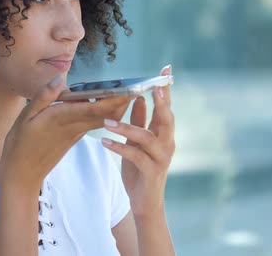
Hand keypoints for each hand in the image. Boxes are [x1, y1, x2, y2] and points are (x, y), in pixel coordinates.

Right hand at [0, 74, 129, 190]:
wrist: (23, 173)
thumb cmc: (20, 143)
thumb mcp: (25, 116)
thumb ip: (44, 96)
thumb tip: (60, 77)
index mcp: (63, 118)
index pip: (97, 107)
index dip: (115, 97)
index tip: (131, 85)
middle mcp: (75, 126)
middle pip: (107, 113)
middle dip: (123, 99)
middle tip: (137, 84)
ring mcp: (77, 133)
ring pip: (104, 118)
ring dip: (116, 105)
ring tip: (126, 88)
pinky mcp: (75, 137)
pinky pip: (94, 122)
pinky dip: (103, 111)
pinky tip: (104, 101)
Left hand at [101, 65, 174, 217]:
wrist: (145, 203)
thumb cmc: (140, 169)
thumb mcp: (138, 142)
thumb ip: (140, 121)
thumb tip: (140, 97)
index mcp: (164, 134)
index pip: (166, 107)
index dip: (166, 89)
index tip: (166, 69)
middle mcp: (167, 143)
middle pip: (167, 119)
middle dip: (161, 102)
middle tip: (152, 87)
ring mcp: (161, 158)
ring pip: (147, 138)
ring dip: (127, 127)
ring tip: (106, 121)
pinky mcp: (151, 171)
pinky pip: (135, 156)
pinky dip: (119, 148)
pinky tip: (104, 142)